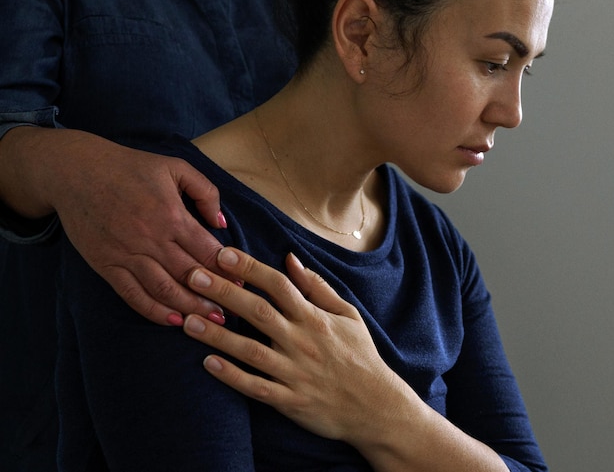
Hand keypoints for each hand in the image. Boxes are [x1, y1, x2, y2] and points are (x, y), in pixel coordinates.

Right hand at [1, 127, 225, 324]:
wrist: (76, 171)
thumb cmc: (130, 167)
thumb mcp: (175, 167)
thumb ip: (205, 192)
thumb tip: (222, 223)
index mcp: (172, 215)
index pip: (207, 251)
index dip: (228, 271)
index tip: (244, 284)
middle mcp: (152, 238)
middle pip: (190, 276)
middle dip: (215, 296)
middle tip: (235, 311)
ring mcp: (128, 254)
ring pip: (165, 290)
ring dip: (190, 308)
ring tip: (211, 322)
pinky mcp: (107, 265)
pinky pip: (133, 294)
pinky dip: (153, 310)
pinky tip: (172, 320)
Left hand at [183, 249, 510, 471]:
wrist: (377, 406)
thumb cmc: (361, 356)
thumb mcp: (348, 314)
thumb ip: (318, 286)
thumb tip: (291, 258)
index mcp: (314, 318)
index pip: (278, 285)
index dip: (249, 267)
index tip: (223, 254)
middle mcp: (301, 341)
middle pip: (257, 311)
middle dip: (224, 292)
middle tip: (192, 277)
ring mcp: (294, 372)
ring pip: (250, 350)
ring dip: (218, 335)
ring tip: (189, 322)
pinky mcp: (290, 400)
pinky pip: (256, 387)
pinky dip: (232, 376)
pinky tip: (208, 364)